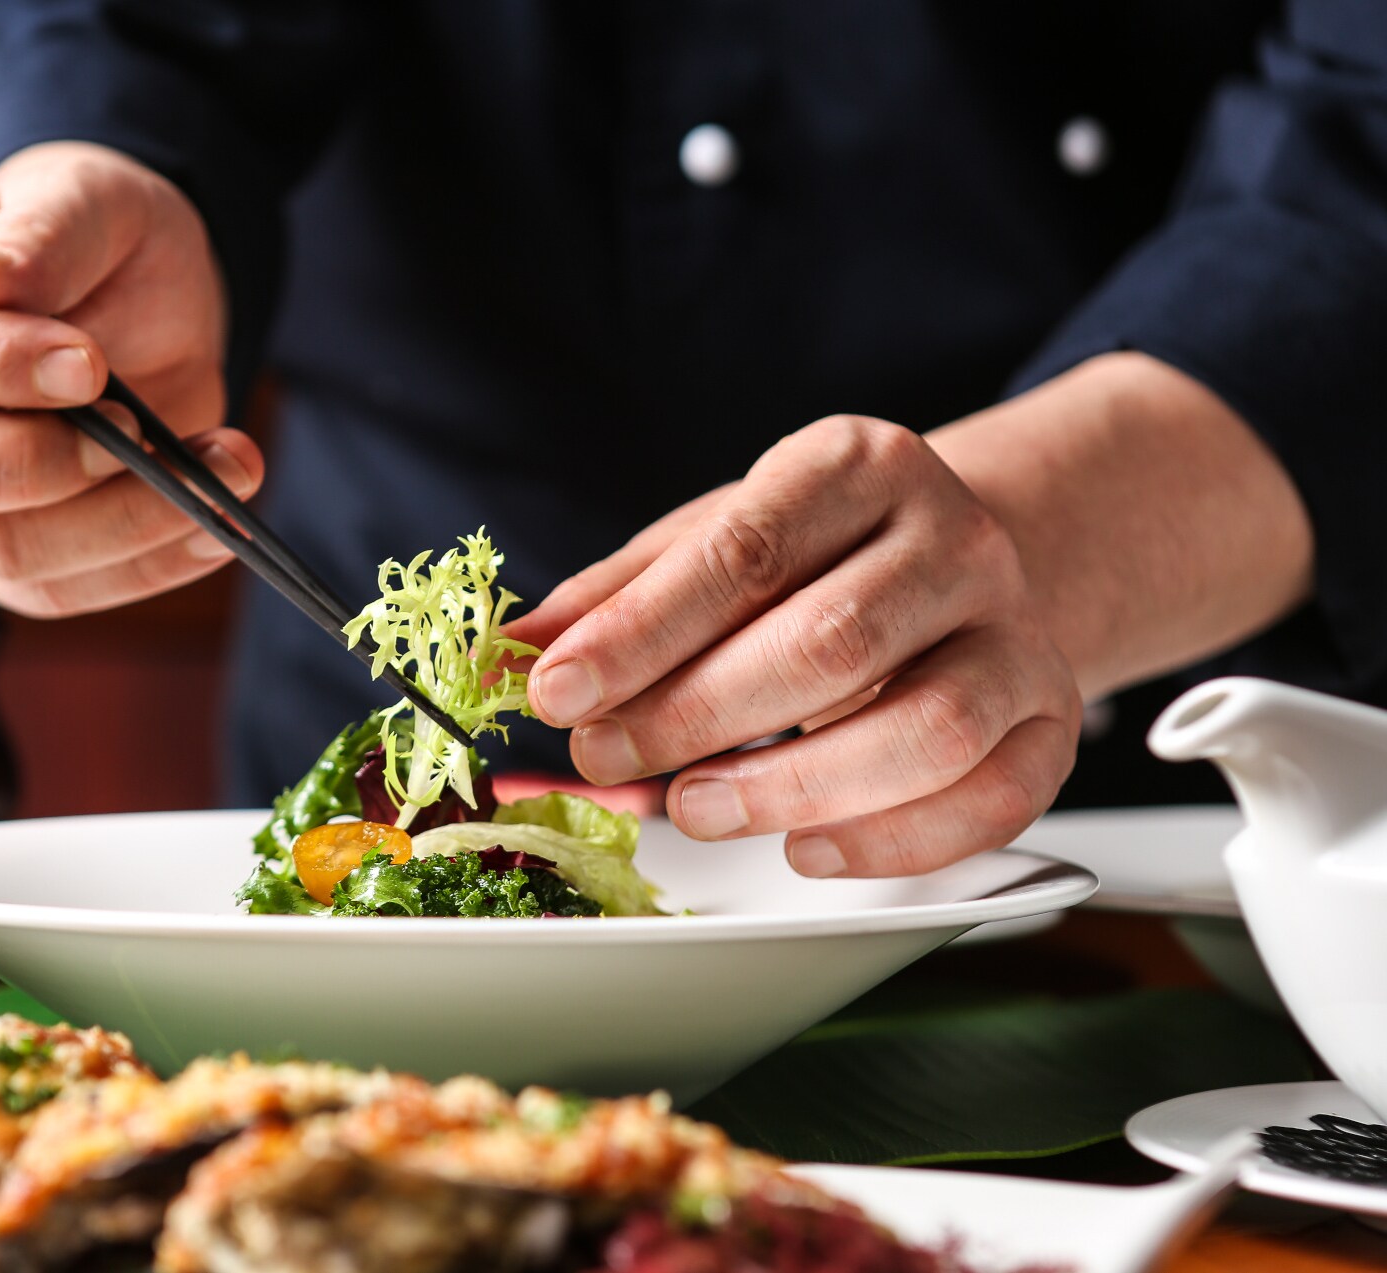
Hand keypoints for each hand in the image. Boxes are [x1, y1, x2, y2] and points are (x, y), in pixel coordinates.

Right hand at [0, 142, 261, 615]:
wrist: (146, 302)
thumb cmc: (94, 242)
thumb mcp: (85, 200)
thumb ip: (38, 236)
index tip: (89, 363)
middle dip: (35, 461)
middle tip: (139, 427)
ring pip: (1, 550)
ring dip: (124, 519)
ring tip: (224, 466)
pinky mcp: (10, 564)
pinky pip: (69, 590)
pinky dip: (153, 563)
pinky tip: (219, 522)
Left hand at [506, 415, 1082, 877]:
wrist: (955, 555)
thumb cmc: (814, 555)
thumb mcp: (711, 540)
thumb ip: (618, 597)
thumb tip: (515, 655)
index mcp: (857, 466)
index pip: (743, 551)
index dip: (640, 632)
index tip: (554, 690)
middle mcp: (954, 539)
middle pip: (830, 642)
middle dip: (696, 714)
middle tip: (604, 756)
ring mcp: (1015, 631)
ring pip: (926, 728)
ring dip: (792, 787)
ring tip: (692, 808)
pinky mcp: (1050, 719)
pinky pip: (994, 799)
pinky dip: (895, 841)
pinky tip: (807, 848)